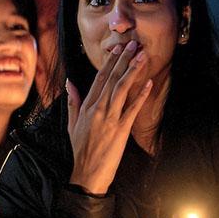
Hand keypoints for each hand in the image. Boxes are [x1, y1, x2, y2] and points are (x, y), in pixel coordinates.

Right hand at [67, 40, 151, 194]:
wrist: (87, 173)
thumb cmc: (79, 149)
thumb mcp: (71, 124)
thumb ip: (73, 102)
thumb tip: (69, 83)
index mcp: (86, 107)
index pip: (98, 79)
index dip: (108, 63)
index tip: (116, 49)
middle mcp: (97, 109)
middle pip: (111, 80)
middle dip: (122, 61)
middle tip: (132, 44)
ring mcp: (109, 119)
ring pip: (121, 89)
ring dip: (132, 71)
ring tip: (141, 56)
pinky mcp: (121, 129)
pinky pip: (132, 109)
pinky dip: (141, 95)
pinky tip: (149, 82)